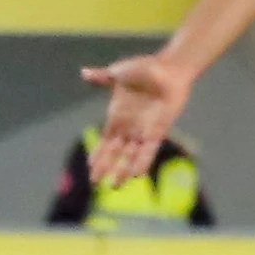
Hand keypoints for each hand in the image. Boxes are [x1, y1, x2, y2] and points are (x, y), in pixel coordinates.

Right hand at [79, 55, 195, 187]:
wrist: (170, 68)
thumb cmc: (146, 69)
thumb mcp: (120, 74)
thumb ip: (103, 78)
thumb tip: (85, 73)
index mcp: (117, 116)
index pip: (105, 140)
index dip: (98, 153)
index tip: (90, 167)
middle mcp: (130, 127)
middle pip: (115, 152)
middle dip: (105, 167)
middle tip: (95, 183)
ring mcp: (144, 130)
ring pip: (131, 155)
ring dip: (123, 170)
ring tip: (116, 186)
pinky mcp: (159, 130)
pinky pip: (149, 150)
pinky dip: (142, 161)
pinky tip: (136, 174)